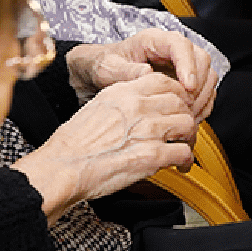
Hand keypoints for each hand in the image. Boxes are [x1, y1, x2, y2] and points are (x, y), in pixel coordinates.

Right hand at [12, 73, 197, 216]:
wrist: (62, 168)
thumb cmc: (73, 144)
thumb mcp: (97, 107)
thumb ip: (124, 101)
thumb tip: (143, 104)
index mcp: (123, 93)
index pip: (166, 82)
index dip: (178, 94)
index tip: (178, 105)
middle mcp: (138, 107)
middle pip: (182, 103)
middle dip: (185, 117)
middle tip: (182, 130)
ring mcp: (147, 131)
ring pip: (188, 125)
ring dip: (189, 138)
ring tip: (182, 146)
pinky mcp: (152, 156)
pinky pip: (184, 152)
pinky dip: (186, 160)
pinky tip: (180, 165)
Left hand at [65, 31, 216, 122]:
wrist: (98, 74)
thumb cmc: (103, 67)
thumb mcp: (107, 69)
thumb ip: (126, 71)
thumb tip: (147, 74)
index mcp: (154, 40)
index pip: (181, 45)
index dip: (188, 65)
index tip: (188, 86)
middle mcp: (172, 50)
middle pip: (201, 59)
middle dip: (198, 84)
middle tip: (186, 106)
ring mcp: (181, 66)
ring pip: (208, 76)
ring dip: (202, 97)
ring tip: (186, 115)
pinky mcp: (185, 82)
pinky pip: (204, 92)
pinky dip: (201, 105)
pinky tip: (187, 118)